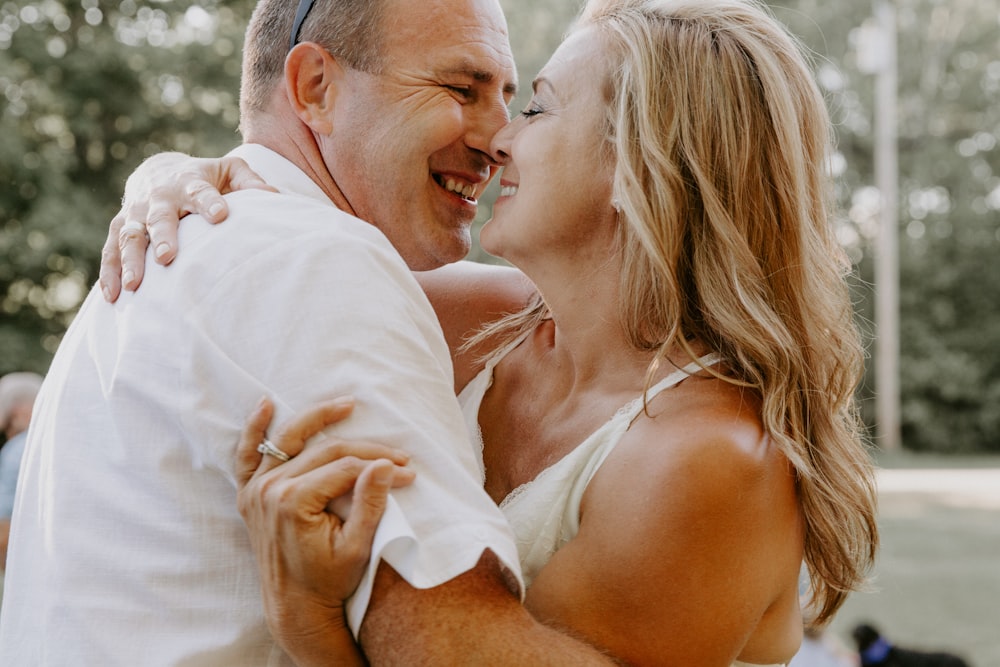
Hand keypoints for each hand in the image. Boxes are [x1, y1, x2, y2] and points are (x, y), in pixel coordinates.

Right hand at [100, 153, 274, 301]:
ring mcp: (136, 213)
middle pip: (159, 217)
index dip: (210, 202)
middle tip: (167, 257)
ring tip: (134, 286)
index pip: (200, 191)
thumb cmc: (206, 177)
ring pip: (130, 236)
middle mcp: (159, 197)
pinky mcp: (120, 227)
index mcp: (190, 182)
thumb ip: (250, 183)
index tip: (221, 216)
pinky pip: (111, 250)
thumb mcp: (230, 171)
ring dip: (130, 260)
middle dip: (162, 236)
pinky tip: (113, 296)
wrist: (158, 170)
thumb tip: (275, 195)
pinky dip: (109, 272)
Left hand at [236, 396, 413, 659]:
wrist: (297, 607)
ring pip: (290, 440)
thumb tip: (385, 465)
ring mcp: (256, 491)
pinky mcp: (250, 495)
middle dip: (367, 451)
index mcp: (293, 502)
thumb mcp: (358, 547)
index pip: (346, 467)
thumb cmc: (330, 580)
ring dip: (318, 418)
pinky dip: (254, 429)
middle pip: (326, 451)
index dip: (381, 467)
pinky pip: (248, 456)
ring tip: (347, 404)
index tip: (408, 472)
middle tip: (399, 455)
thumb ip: (370, 503)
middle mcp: (269, 490)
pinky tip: (265, 404)